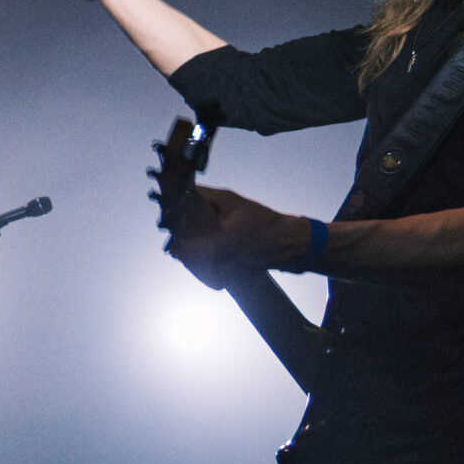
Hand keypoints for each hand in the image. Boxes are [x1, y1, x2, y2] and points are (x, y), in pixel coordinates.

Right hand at [164, 184, 304, 288]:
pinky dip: (210, 257)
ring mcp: (230, 224)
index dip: (173, 204)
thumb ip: (201, 247)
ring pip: (202, 233)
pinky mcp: (237, 239)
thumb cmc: (269, 238)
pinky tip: (209, 270)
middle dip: (182, 232)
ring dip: (196, 247)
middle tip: (176, 246)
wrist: (299, 249)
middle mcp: (224, 209)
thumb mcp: (230, 244)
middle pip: (192, 215)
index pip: (188, 193)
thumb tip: (178, 252)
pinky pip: (215, 246)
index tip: (164, 220)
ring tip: (191, 260)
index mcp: (221, 199)